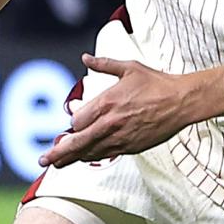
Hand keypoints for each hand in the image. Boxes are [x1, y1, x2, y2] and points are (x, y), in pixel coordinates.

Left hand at [38, 55, 206, 167]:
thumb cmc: (156, 83)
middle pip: (76, 143)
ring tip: (58, 164)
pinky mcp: (132, 147)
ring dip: (73, 158)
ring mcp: (120, 138)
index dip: (72, 124)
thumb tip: (85, 58)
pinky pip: (107, 155)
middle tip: (43, 160)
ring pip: (90, 153)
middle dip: (57, 153)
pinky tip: (86, 159)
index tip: (72, 125)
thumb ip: (103, 65)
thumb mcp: (128, 68)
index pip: (76, 122)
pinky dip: (94, 157)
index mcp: (106, 102)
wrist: (181, 101)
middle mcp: (109, 123)